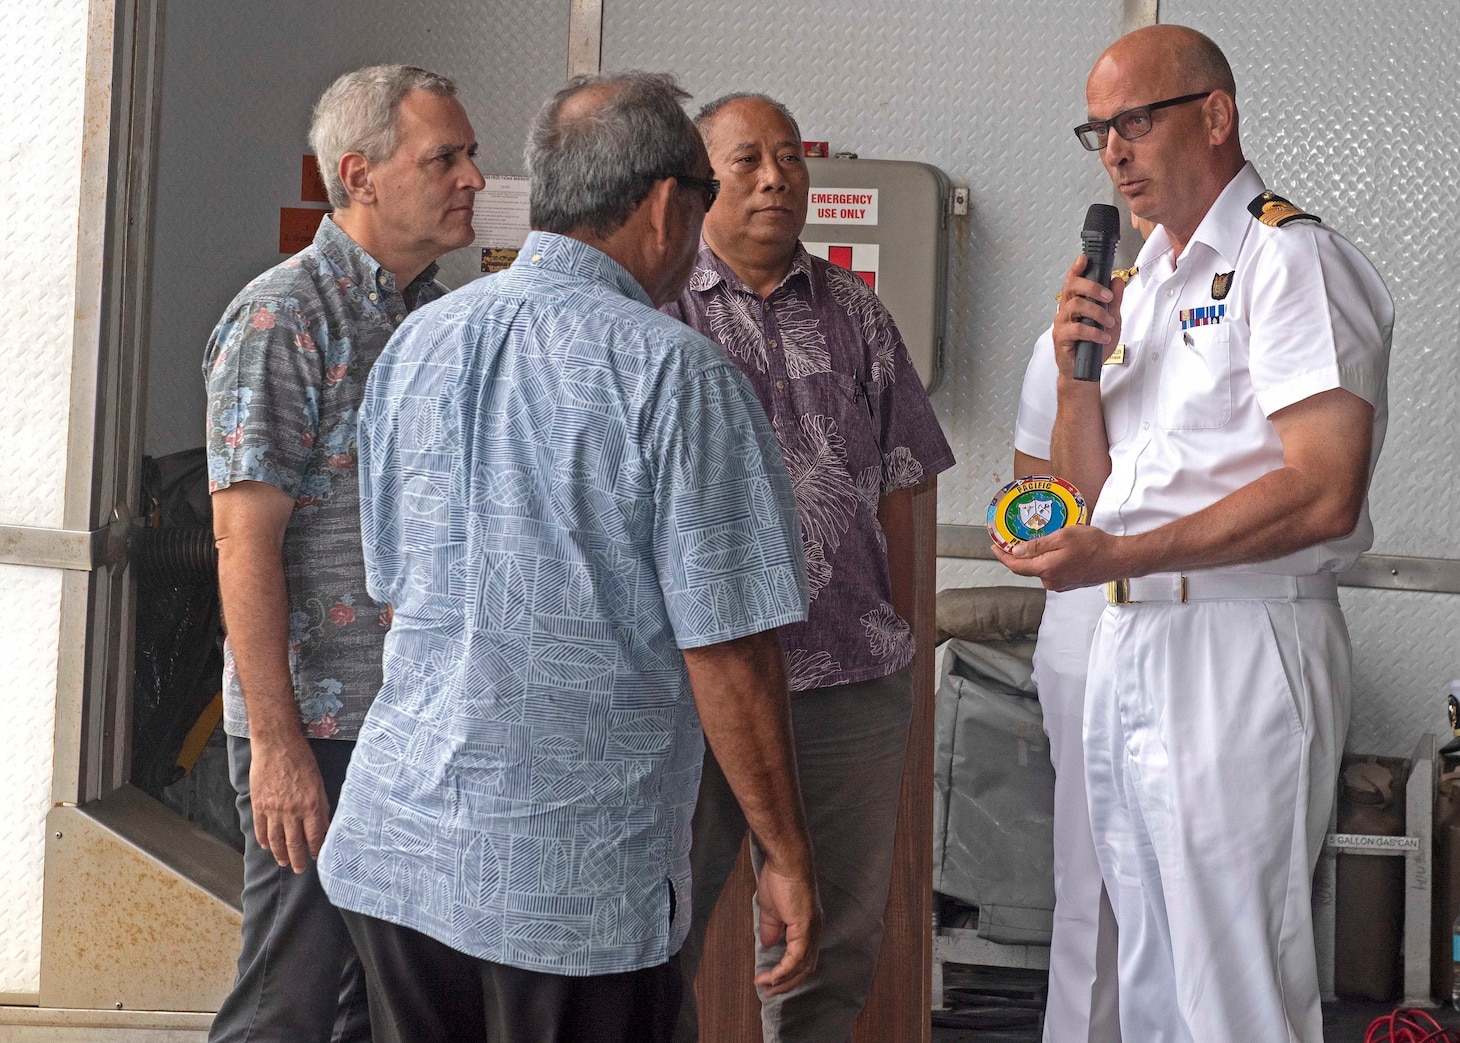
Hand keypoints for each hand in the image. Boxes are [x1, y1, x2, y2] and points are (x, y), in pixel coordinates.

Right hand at [249, 731, 329, 872]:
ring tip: (284, 862)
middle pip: (294, 843)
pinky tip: (266, 846)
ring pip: (276, 840)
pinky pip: (260, 828)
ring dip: (280, 854)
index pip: (314, 837)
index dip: (315, 850)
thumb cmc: (302, 759)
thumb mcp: (319, 782)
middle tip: (299, 869)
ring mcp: (273, 809)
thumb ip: (320, 806)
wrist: (277, 744)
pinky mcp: (259, 804)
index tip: (316, 858)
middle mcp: (292, 811)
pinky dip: (263, 839)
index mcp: (311, 805)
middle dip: (298, 859)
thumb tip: (322, 826)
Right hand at [753, 858, 821, 995]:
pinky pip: (796, 958)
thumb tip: (768, 943)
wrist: (786, 862)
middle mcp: (814, 931)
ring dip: (783, 980)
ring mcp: (812, 931)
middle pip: (805, 968)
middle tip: (769, 992)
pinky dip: (783, 970)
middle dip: (786, 983)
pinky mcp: (806, 929)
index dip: (788, 972)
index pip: (803, 958)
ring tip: (766, 986)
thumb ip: (771, 927)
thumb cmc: (779, 879)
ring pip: (801, 967)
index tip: (770, 980)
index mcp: (808, 926)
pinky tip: (771, 976)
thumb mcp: (771, 909)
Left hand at [992, 523, 1129, 591]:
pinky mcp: (1069, 583)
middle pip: (1027, 568)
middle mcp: (1051, 581)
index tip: (995, 547)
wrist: (1117, 558)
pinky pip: (1051, 571)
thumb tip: (1017, 551)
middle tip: (1012, 540)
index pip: (1016, 566)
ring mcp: (1060, 584)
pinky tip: (1055, 550)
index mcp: (1047, 569)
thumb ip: (1037, 545)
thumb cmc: (1094, 545)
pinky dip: (1048, 561)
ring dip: (1036, 557)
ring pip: (1040, 569)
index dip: (1002, 556)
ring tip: (1040, 540)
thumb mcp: (1062, 537)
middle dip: (1018, 555)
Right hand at [1052, 254, 1126, 378]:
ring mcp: (1062, 323)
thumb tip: (1116, 281)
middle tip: (1108, 296)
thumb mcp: (1111, 321)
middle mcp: (1066, 310)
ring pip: (1076, 306)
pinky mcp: (1061, 337)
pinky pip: (1076, 329)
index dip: (1077, 268)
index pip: (1073, 281)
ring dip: (1097, 312)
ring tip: (1109, 322)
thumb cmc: (1093, 347)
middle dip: (1093, 288)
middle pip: (1073, 287)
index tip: (1084, 259)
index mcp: (1076, 303)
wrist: (1085, 372)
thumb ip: (1114, 301)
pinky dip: (1093, 332)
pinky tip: (1103, 337)